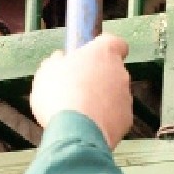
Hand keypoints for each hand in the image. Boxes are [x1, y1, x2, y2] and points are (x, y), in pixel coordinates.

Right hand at [29, 34, 132, 149]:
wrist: (74, 132)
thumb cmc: (58, 95)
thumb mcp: (46, 73)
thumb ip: (56, 62)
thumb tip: (59, 59)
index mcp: (103, 53)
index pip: (116, 42)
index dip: (104, 48)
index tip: (91, 55)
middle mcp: (120, 72)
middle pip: (112, 70)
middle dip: (98, 77)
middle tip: (76, 87)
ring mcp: (126, 97)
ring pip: (114, 93)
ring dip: (101, 99)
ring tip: (79, 111)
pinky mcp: (127, 119)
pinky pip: (116, 114)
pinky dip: (105, 118)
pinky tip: (87, 125)